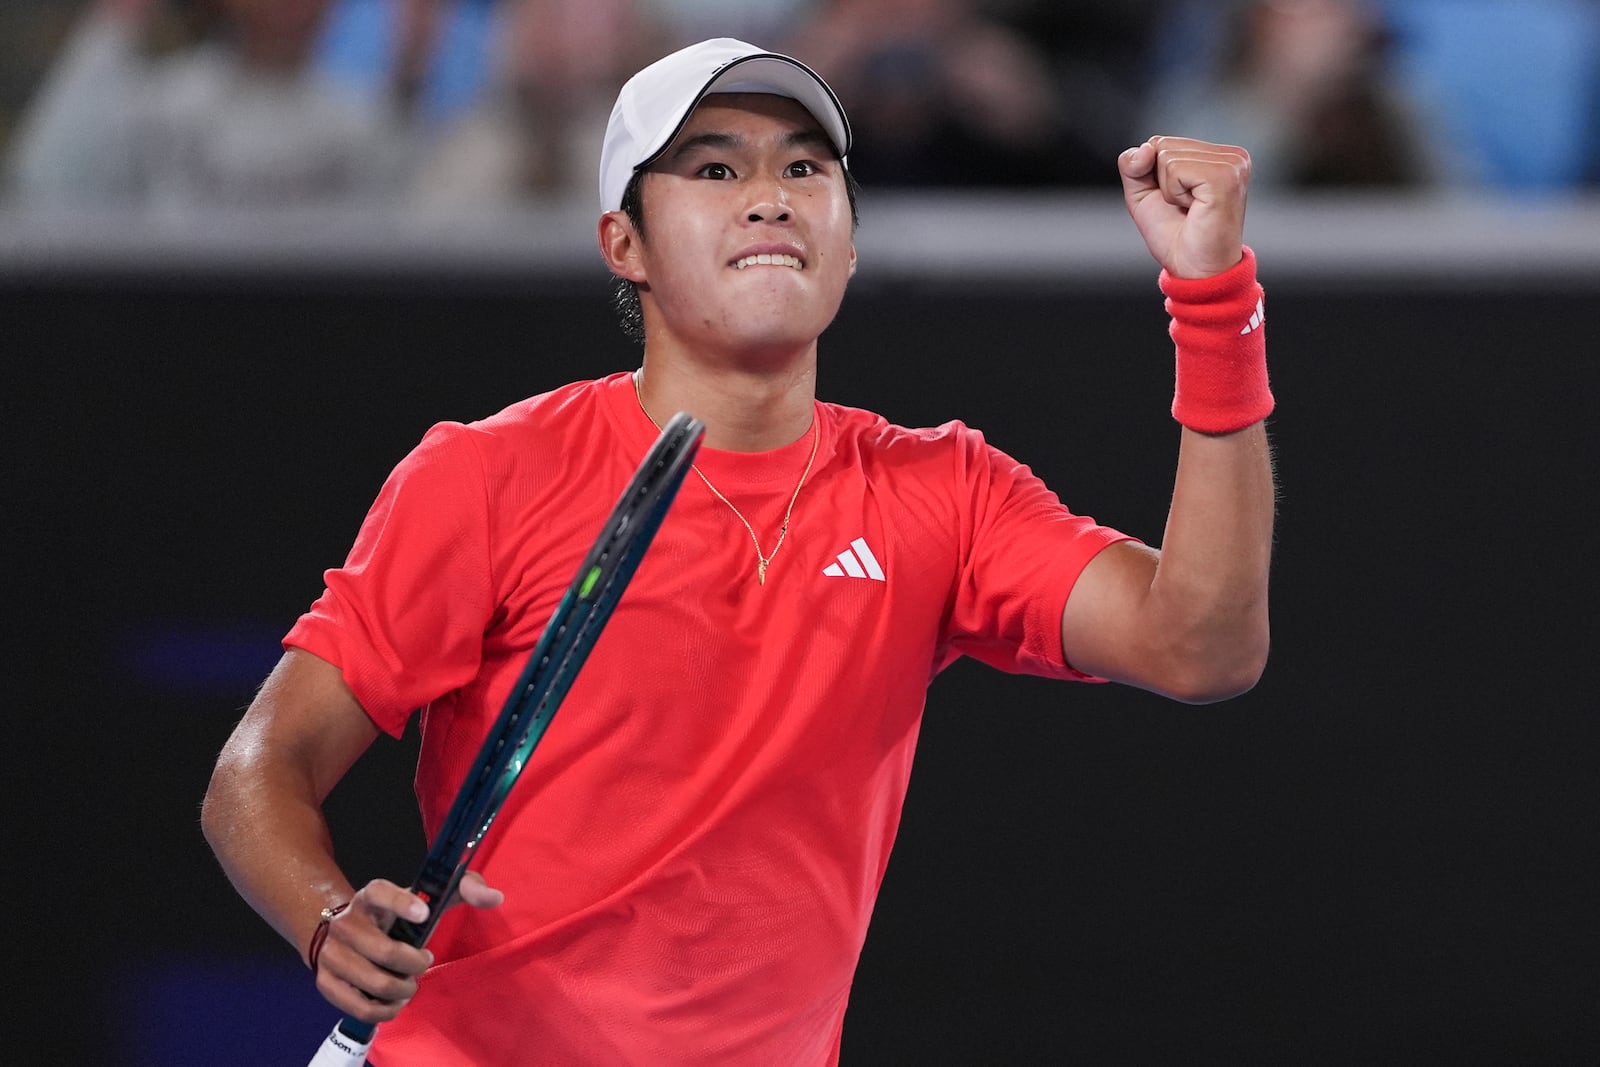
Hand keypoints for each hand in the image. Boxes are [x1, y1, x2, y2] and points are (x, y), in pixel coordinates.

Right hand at [314, 873, 503, 1022]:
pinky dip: (385, 1010)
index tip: (425, 915)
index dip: (402, 902)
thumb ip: (464, 888)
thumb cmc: (398, 916)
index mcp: (370, 895)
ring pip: (375, 982)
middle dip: (415, 963)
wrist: (346, 933)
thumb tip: (495, 897)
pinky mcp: (326, 982)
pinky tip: (394, 1000)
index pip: (380, 892)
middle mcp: (345, 922)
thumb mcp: (426, 897)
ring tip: (409, 983)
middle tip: (424, 961)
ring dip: (402, 989)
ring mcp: (331, 954)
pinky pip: (361, 1007)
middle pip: (385, 951)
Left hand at [1118, 136, 1250, 278]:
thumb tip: (1145, 148)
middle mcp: (1231, 155)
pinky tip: (1195, 208)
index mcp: (1218, 155)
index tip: (1176, 201)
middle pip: (1162, 145)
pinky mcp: (1225, 176)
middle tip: (1184, 208)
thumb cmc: (1175, 236)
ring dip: (1169, 191)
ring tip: (1191, 209)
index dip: (1153, 176)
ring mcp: (1232, 164)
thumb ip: (1132, 165)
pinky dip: (1174, 194)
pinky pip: (1175, 169)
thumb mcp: (1143, 195)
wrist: (1194, 271)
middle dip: (1161, 183)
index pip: (1161, 142)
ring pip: (1167, 157)